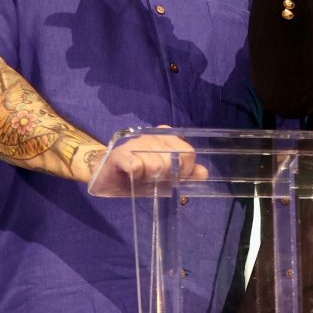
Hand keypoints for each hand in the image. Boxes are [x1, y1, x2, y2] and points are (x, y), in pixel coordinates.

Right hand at [87, 125, 209, 195]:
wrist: (108, 177)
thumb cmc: (141, 175)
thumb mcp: (167, 177)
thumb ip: (187, 174)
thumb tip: (204, 173)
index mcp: (167, 136)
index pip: (188, 152)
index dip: (184, 170)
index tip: (175, 177)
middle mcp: (153, 135)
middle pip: (172, 161)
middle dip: (164, 176)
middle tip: (153, 178)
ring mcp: (136, 142)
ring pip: (155, 166)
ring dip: (148, 177)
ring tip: (141, 176)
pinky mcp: (120, 153)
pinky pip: (137, 167)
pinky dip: (135, 176)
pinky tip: (130, 175)